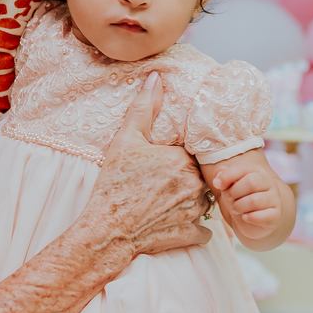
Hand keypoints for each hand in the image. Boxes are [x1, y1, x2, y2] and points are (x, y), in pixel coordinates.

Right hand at [86, 73, 211, 264]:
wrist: (109, 230)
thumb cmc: (115, 184)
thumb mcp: (125, 141)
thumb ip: (144, 108)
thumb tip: (156, 77)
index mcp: (183, 160)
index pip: (190, 155)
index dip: (175, 160)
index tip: (159, 166)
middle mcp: (195, 184)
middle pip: (198, 178)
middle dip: (184, 181)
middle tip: (160, 186)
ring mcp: (196, 211)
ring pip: (203, 203)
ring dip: (191, 203)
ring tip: (166, 205)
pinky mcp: (192, 234)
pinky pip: (204, 231)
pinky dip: (192, 228)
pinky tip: (173, 224)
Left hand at [206, 149, 295, 249]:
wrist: (254, 220)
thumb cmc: (241, 199)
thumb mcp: (230, 186)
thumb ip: (223, 176)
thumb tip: (218, 176)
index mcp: (257, 171)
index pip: (243, 168)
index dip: (227, 176)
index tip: (217, 184)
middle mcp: (269, 183)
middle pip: (250, 182)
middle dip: (233, 193)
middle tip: (229, 200)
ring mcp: (274, 199)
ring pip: (255, 200)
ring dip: (239, 207)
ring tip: (236, 209)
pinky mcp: (275, 215)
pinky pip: (265, 216)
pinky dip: (251, 218)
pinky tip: (245, 217)